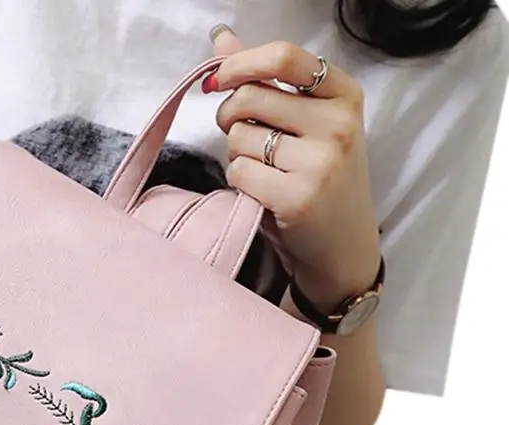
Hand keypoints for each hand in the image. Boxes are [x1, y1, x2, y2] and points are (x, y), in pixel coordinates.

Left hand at [207, 28, 380, 308]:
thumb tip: (221, 40)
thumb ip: (266, 80)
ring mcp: (320, 161)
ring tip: (264, 172)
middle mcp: (337, 124)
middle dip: (229, 116)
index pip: (284, 57)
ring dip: (236, 155)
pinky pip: (239, 173)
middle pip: (250, 98)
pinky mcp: (297, 197)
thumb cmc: (318, 182)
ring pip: (239, 138)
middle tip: (241, 137)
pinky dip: (239, 184)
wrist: (342, 248)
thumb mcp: (306, 125)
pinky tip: (262, 194)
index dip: (240, 63)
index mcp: (343, 95)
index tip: (219, 78)